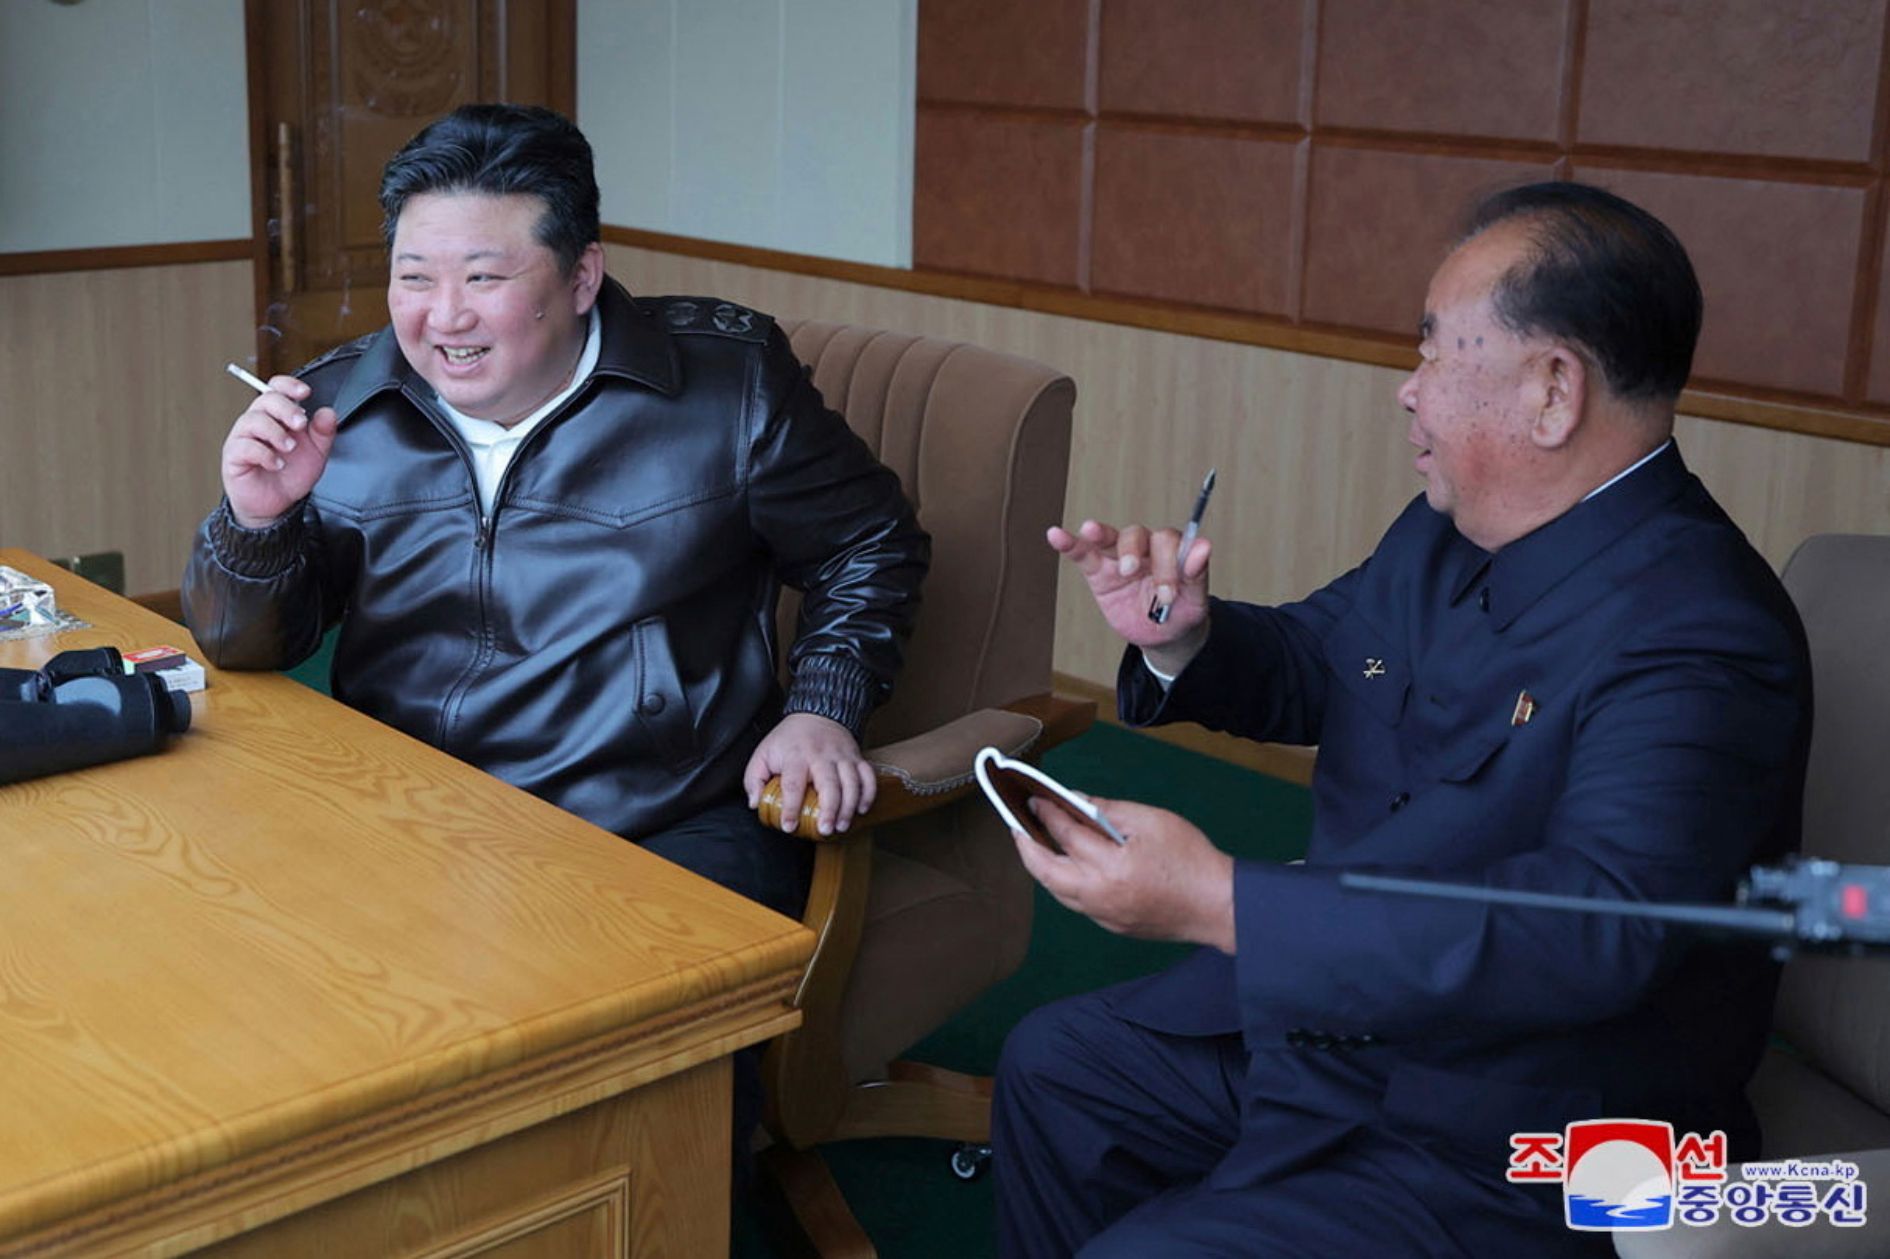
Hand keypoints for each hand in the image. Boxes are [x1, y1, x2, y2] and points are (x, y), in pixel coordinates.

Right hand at [220, 375, 338, 526]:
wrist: (278, 503)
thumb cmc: (291, 473)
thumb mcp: (317, 452)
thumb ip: (324, 432)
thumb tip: (328, 413)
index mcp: (277, 416)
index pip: (276, 389)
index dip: (288, 385)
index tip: (304, 392)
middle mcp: (259, 422)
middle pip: (265, 400)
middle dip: (286, 409)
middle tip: (301, 424)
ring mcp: (243, 438)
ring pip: (252, 420)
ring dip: (275, 432)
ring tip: (290, 448)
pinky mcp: (234, 456)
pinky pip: (244, 446)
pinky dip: (264, 454)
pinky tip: (277, 464)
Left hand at [743, 712, 877, 836]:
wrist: (817, 713)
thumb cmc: (789, 739)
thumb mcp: (763, 753)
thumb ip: (754, 778)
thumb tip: (756, 803)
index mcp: (796, 755)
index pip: (793, 784)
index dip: (791, 807)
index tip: (789, 826)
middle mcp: (822, 755)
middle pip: (829, 784)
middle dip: (828, 810)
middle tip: (825, 830)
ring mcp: (842, 756)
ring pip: (852, 782)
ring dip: (849, 807)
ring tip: (841, 826)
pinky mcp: (857, 757)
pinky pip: (868, 776)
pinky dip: (868, 794)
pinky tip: (861, 810)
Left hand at [1012, 794, 1235, 951]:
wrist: (1218, 906)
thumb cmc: (1190, 858)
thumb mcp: (1152, 821)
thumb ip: (1108, 811)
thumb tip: (1075, 801)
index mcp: (1109, 866)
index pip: (1065, 834)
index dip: (1047, 813)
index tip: (1035, 798)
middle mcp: (1098, 895)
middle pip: (1046, 871)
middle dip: (1026, 847)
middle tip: (1018, 826)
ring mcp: (1103, 916)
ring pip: (1058, 891)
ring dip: (1043, 867)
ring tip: (1037, 844)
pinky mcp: (1112, 926)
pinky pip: (1077, 903)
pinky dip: (1066, 882)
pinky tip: (1069, 866)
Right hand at [1047, 519, 1211, 674]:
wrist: (1161, 635)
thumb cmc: (1181, 613)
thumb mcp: (1195, 602)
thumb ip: (1197, 575)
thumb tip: (1203, 547)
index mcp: (1173, 552)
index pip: (1169, 541)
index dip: (1168, 563)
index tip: (1168, 594)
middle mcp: (1147, 548)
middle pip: (1138, 535)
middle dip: (1134, 552)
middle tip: (1132, 574)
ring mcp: (1121, 557)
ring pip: (1112, 538)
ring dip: (1101, 534)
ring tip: (1092, 532)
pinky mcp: (1098, 571)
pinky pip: (1082, 553)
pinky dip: (1069, 543)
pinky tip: (1056, 535)